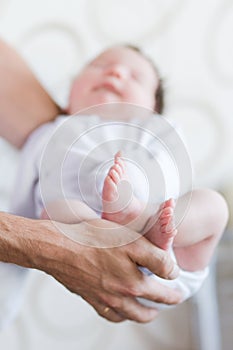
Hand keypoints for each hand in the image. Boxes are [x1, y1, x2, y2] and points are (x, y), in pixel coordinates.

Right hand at [33, 218, 180, 322]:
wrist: (58, 247)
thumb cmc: (92, 238)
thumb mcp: (130, 240)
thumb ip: (155, 257)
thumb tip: (171, 270)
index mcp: (135, 278)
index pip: (165, 281)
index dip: (174, 275)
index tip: (176, 273)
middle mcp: (123, 292)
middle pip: (153, 300)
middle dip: (168, 300)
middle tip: (175, 298)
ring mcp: (107, 298)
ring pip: (134, 314)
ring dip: (147, 314)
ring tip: (152, 312)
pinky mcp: (92, 299)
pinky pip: (112, 316)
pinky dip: (122, 316)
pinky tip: (124, 312)